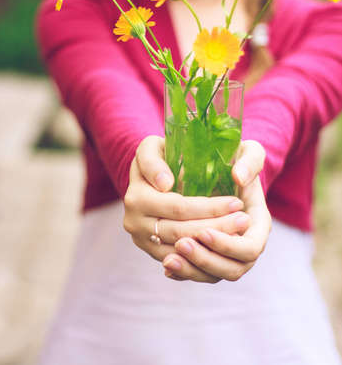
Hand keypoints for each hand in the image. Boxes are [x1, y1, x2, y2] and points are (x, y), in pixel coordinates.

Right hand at [123, 136, 250, 263]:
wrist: (149, 174)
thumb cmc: (158, 154)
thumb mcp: (152, 146)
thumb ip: (154, 161)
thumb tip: (166, 184)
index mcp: (136, 197)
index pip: (179, 208)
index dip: (210, 208)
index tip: (236, 201)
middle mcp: (134, 222)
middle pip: (182, 231)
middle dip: (218, 226)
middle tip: (244, 219)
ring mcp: (142, 240)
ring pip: (183, 249)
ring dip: (214, 242)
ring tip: (240, 230)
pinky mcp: (152, 251)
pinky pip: (181, 259)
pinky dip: (204, 252)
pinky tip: (225, 242)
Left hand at [163, 141, 271, 282]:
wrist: (224, 168)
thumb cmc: (236, 158)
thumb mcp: (247, 151)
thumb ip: (250, 161)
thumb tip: (238, 177)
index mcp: (259, 222)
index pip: (249, 248)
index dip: (226, 244)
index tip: (203, 230)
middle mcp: (247, 242)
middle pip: (232, 269)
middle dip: (205, 259)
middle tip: (181, 243)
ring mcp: (228, 252)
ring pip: (213, 275)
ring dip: (191, 269)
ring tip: (170, 258)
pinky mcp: (210, 254)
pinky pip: (199, 273)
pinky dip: (184, 272)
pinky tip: (167, 263)